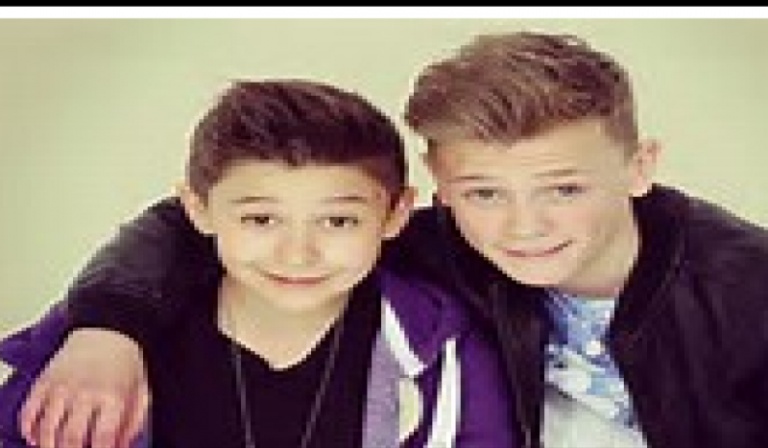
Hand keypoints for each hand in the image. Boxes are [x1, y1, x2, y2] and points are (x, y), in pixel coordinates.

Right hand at [19, 328, 148, 447]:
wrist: (108, 332)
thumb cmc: (126, 366)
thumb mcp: (140, 392)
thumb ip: (133, 423)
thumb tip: (120, 446)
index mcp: (113, 397)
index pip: (103, 437)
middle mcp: (86, 393)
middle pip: (71, 437)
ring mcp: (62, 387)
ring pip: (47, 428)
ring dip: (48, 445)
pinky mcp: (45, 381)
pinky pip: (29, 411)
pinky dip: (28, 429)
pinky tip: (35, 437)